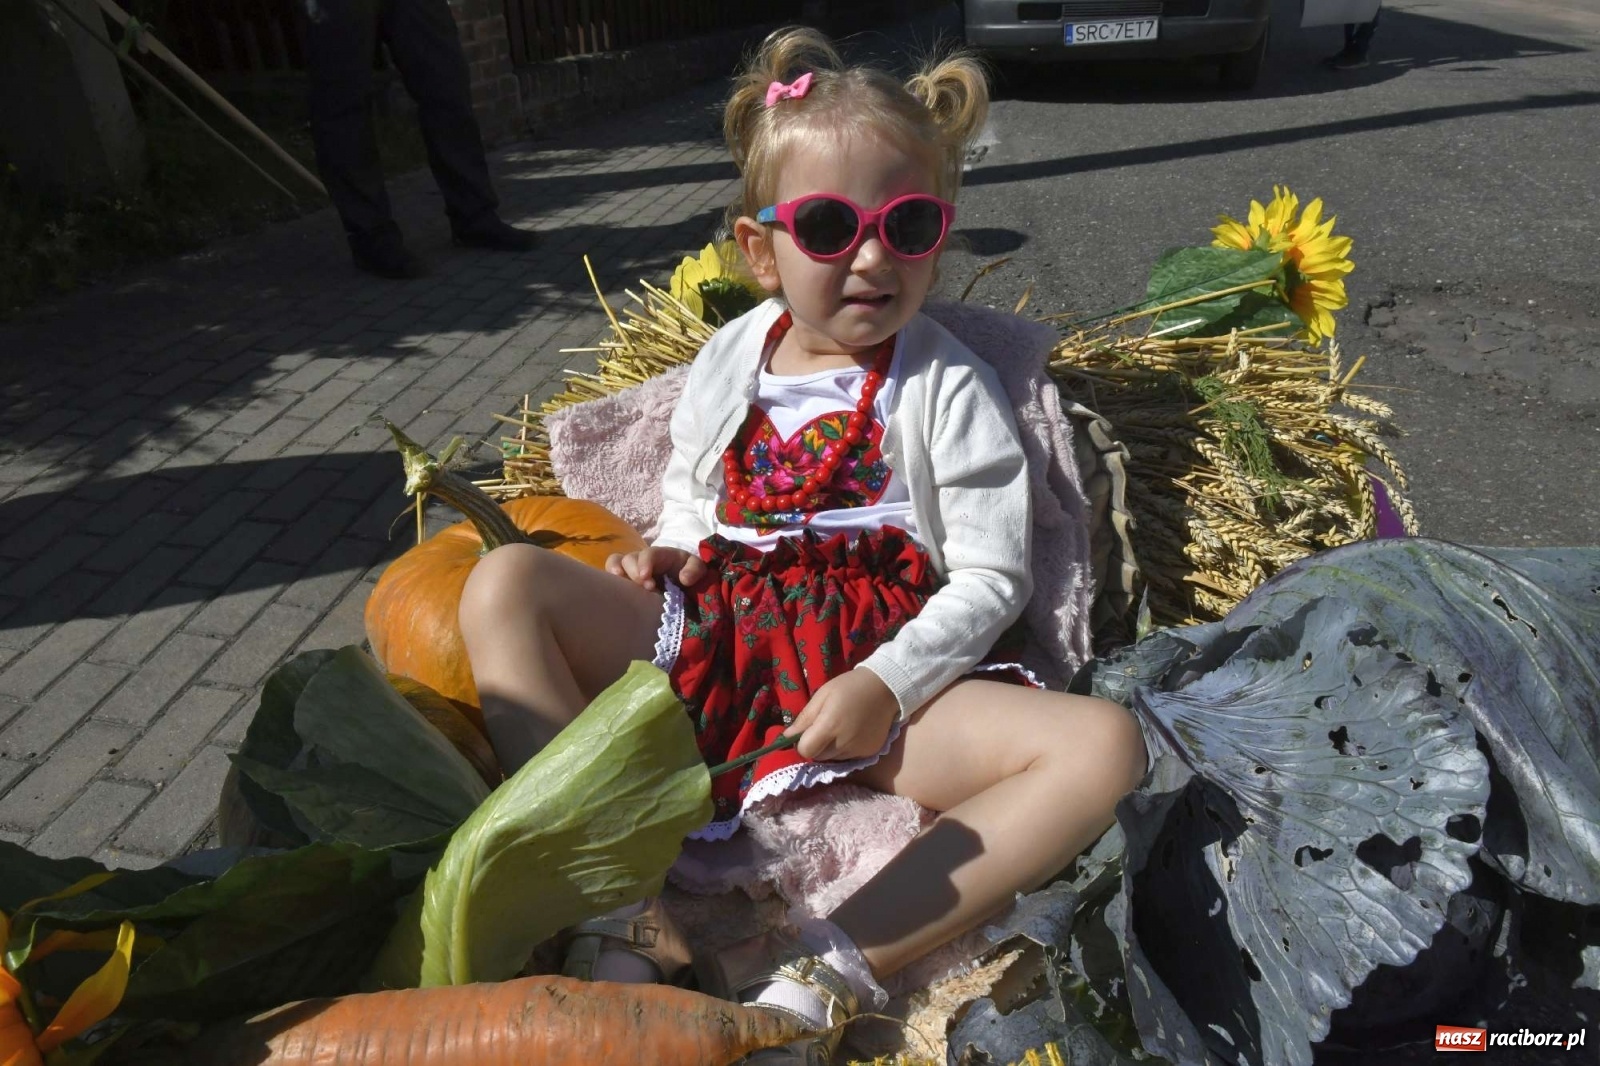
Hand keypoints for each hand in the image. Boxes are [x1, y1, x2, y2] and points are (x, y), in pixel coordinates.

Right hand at [604, 546, 706, 591]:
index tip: (646, 579)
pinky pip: (611, 576)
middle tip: (645, 587)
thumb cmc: (689, 575)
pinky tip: (610, 589)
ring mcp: (632, 570)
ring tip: (618, 583)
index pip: (650, 553)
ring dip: (616, 571)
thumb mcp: (697, 569)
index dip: (645, 563)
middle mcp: (643, 560)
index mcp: (661, 555)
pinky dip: (608, 579)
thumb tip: (685, 578)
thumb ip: (695, 569)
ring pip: (617, 562)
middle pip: (630, 558)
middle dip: (633, 571)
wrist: (684, 589)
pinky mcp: (626, 582)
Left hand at [784, 668, 899, 761]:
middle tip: (823, 728)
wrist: (885, 688)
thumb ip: (804, 718)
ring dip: (831, 748)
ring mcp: (858, 750)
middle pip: (818, 756)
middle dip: (816, 746)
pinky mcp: (869, 753)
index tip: (806, 732)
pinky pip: (849, 757)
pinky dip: (846, 749)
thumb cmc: (849, 687)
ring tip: (840, 728)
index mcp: (830, 726)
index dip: (802, 743)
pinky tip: (853, 732)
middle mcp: (844, 743)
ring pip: (833, 758)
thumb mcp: (822, 695)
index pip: (805, 751)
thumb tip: (786, 737)